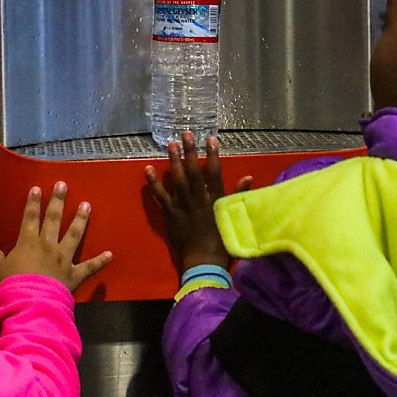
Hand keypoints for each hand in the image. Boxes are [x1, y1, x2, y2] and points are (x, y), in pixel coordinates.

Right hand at [0, 182, 112, 293]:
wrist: (29, 302)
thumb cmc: (12, 285)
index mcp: (28, 243)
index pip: (30, 218)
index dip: (33, 203)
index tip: (37, 188)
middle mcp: (48, 246)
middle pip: (54, 218)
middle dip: (58, 200)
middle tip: (63, 185)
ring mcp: (63, 258)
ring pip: (74, 234)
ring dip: (81, 219)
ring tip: (87, 205)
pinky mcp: (74, 274)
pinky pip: (89, 267)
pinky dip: (100, 261)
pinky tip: (110, 254)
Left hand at [144, 131, 250, 271]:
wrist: (204, 263)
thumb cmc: (223, 242)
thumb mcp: (235, 218)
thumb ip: (239, 196)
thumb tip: (248, 177)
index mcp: (216, 200)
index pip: (215, 173)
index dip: (213, 155)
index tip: (210, 139)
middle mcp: (199, 200)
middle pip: (193, 171)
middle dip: (190, 151)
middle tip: (185, 134)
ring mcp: (183, 207)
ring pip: (177, 180)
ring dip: (173, 161)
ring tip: (170, 144)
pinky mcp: (171, 216)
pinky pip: (160, 197)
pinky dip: (154, 184)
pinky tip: (147, 170)